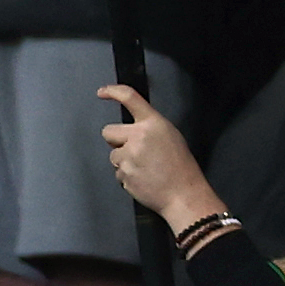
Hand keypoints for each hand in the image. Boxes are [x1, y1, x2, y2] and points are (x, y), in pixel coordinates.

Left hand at [95, 81, 223, 237]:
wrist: (182, 194)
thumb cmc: (181, 166)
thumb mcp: (170, 136)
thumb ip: (149, 129)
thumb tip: (131, 131)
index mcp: (153, 123)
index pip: (130, 98)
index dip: (113, 92)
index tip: (102, 92)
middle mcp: (138, 136)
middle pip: (108, 131)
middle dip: (116, 141)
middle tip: (133, 150)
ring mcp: (128, 156)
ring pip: (112, 155)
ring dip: (123, 161)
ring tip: (144, 168)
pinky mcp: (123, 174)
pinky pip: (117, 172)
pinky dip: (127, 176)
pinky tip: (143, 179)